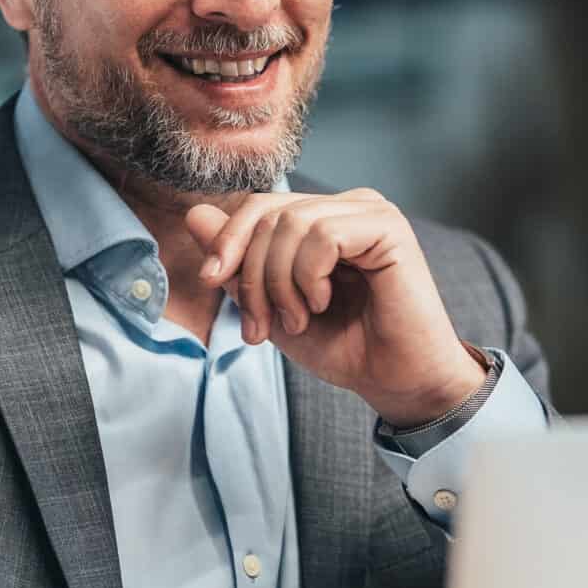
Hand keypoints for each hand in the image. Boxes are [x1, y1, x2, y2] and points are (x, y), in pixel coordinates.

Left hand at [185, 190, 486, 427]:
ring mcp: (371, 212)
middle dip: (253, 274)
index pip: (260, 206)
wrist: (393, 382)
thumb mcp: (272, 305)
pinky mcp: (389, 228)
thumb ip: (238, 262)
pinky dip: (309, 276)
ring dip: (280, 282)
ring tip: (299, 319)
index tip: (215, 284)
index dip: (227, 241)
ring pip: (292, 223)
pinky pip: (322, 236)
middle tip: (263, 326)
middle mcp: (349, 206)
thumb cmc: (343, 346)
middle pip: (269, 214)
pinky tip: (323, 302)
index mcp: (325, 217)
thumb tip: (194, 214)